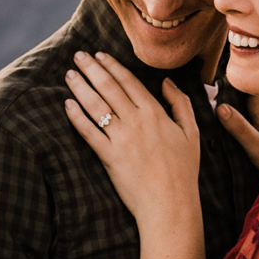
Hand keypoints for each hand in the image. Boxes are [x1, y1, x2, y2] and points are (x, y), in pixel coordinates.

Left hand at [64, 52, 200, 228]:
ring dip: (80, 87)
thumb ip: (180, 103)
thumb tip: (167, 82)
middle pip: (109, 87)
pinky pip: (88, 132)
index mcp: (155, 112)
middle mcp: (136, 121)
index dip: (112, 65)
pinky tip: (67, 105)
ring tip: (69, 74)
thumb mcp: (191, 132)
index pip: (129, 81)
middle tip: (77, 55)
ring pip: (96, 106)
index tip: (99, 54)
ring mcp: (121, 139)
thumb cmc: (183, 170)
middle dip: (91, 68)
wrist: (171, 203)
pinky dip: (76, 117)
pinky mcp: (109, 157)